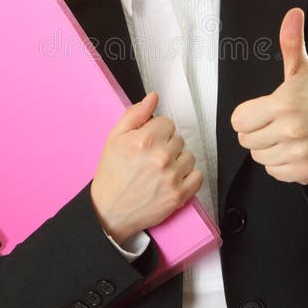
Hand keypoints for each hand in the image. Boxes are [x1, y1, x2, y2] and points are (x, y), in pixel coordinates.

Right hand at [90, 92, 202, 243]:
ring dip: (178, 161)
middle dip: (166, 145)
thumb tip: (153, 97)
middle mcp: (161, 157)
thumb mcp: (114, 138)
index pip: (167, 122)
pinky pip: (197, 176)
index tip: (147, 142)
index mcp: (145, 139)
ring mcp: (172, 177)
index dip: (156, 132)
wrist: (109, 210)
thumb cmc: (112, 173)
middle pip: (178, 139)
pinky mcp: (179, 195)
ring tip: (160, 171)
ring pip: (189, 156)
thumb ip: (135, 114)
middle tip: (150, 159)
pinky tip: (171, 180)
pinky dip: (188, 178)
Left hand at [230, 8, 307, 184]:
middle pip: (245, 140)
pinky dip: (279, 164)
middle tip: (276, 122)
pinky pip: (272, 171)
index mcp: (284, 103)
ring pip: (258, 157)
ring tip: (285, 135)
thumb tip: (293, 13)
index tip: (264, 110)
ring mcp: (298, 152)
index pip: (239, 120)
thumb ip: (291, 43)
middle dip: (256, 131)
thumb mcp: (302, 70)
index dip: (248, 115)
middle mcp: (291, 130)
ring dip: (267, 148)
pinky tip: (293, 149)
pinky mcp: (303, 171)